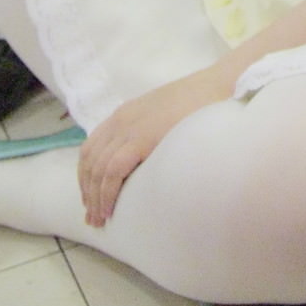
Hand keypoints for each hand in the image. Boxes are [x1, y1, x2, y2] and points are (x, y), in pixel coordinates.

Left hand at [77, 67, 231, 225]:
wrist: (218, 86)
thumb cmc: (199, 103)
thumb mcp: (163, 116)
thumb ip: (148, 132)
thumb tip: (144, 161)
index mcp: (124, 114)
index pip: (91, 148)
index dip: (86, 177)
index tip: (91, 199)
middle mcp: (120, 120)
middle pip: (89, 161)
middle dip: (88, 192)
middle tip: (93, 217)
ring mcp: (128, 129)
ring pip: (97, 169)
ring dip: (95, 197)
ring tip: (101, 219)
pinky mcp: (139, 139)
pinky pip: (112, 172)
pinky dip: (107, 193)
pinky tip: (111, 209)